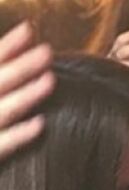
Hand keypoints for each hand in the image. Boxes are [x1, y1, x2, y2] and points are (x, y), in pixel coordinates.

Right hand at [0, 22, 53, 160]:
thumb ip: (4, 82)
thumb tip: (20, 57)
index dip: (7, 47)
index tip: (29, 31)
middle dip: (21, 66)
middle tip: (47, 52)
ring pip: (2, 111)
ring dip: (26, 95)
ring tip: (51, 81)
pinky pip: (1, 146)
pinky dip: (19, 135)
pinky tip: (40, 125)